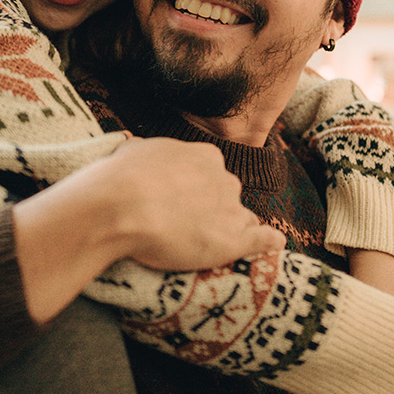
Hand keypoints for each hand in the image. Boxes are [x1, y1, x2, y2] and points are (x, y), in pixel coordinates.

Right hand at [102, 135, 285, 271]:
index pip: (212, 172)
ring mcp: (231, 209)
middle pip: (228, 195)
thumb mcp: (133, 150)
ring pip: (243, 219)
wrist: (122, 206)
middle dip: (214, 208)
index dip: (198, 188)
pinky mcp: (234, 240)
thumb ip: (145, 151)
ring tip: (211, 243)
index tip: (182, 200)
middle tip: (187, 223)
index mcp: (204, 156)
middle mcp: (224, 179)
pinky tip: (272, 244)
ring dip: (232, 228)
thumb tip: (137, 148)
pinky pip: (264, 239)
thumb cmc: (120, 178)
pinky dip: (268, 242)